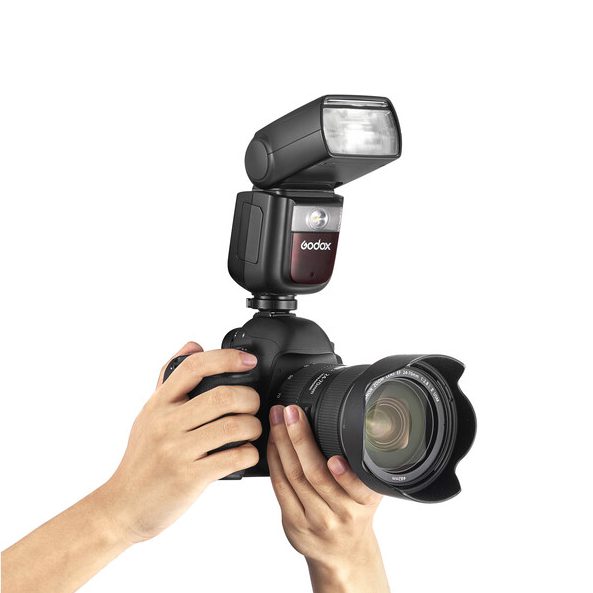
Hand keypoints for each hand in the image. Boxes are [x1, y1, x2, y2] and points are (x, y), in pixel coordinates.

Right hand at [99, 341, 261, 542]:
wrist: (122, 507)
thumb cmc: (141, 460)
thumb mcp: (149, 414)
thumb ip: (170, 379)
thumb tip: (193, 345)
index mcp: (159, 403)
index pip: (193, 366)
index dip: (226, 358)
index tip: (248, 361)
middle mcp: (166, 423)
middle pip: (222, 396)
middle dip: (250, 398)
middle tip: (254, 405)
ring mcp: (177, 450)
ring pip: (233, 425)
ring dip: (253, 426)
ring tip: (253, 430)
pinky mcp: (189, 477)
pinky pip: (233, 457)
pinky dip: (249, 453)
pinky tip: (247, 453)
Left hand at [267, 404, 389, 592]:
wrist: (344, 552)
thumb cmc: (355, 512)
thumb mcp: (369, 492)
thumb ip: (359, 466)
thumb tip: (342, 423)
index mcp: (364, 502)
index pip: (352, 485)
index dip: (343, 473)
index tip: (334, 455)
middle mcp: (340, 514)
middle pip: (315, 475)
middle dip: (300, 439)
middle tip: (292, 412)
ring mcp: (315, 521)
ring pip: (293, 477)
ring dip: (282, 444)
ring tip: (278, 419)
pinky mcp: (293, 523)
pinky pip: (280, 487)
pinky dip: (274, 461)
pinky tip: (273, 442)